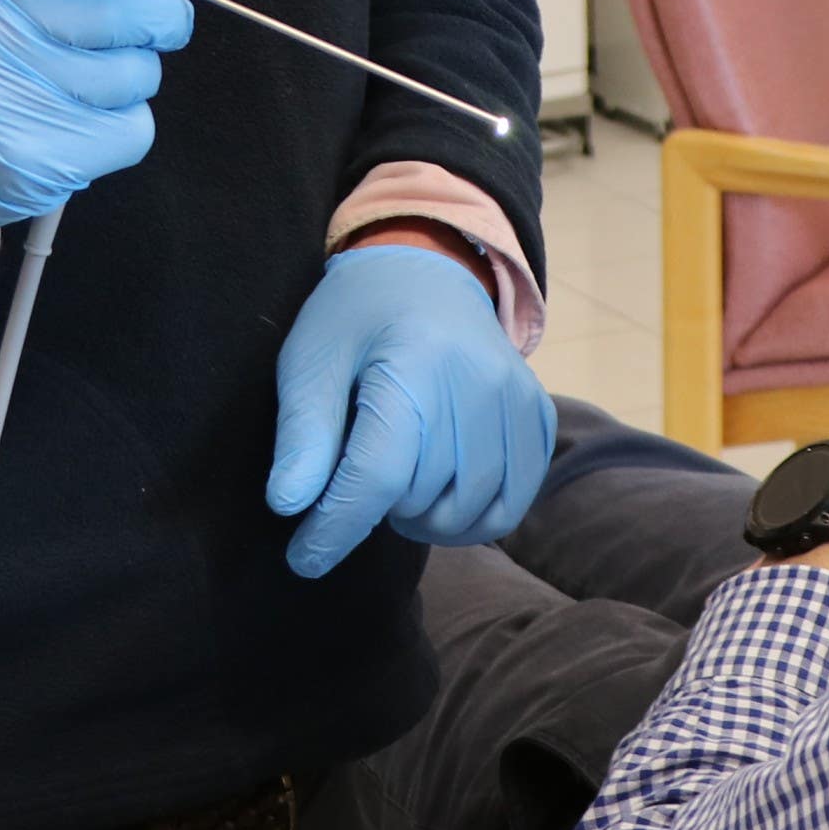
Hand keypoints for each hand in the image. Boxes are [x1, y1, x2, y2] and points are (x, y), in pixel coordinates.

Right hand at [0, 0, 200, 243]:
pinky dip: (121, 126)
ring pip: (139, 73)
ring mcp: (4, 98)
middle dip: (152, 17)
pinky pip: (135, 129)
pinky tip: (74, 121)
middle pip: (129, 9)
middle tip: (125, 23)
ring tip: (74, 79)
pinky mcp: (33, 160)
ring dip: (129, 74)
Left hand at [267, 242, 555, 577]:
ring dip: (425, 518)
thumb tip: (288, 505)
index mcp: (415, 363)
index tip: (304, 559)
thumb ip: (303, 432)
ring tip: (398, 482)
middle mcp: (478, 383)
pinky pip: (512, 503)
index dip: (336, 528)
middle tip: (358, 471)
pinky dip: (474, 517)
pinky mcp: (539, 417)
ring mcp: (517, 401)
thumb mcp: (310, 359)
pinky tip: (442, 492)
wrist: (427, 271)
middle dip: (377, 507)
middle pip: (422, 497)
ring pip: (470, 513)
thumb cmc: (357, 316)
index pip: (376, 474)